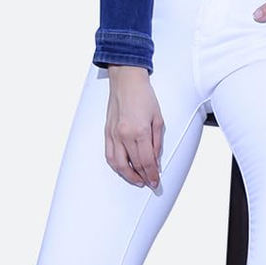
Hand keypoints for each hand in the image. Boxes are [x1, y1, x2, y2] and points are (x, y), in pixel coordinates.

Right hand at [104, 65, 163, 187]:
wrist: (126, 81)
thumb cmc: (143, 96)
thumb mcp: (158, 119)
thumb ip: (157, 142)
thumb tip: (156, 160)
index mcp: (140, 131)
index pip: (147, 161)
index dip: (152, 174)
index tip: (156, 181)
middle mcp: (124, 135)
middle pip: (134, 165)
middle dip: (143, 177)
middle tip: (150, 183)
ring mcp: (113, 134)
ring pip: (118, 164)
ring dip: (128, 175)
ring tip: (137, 180)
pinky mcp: (107, 132)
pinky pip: (109, 155)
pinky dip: (116, 165)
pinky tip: (123, 168)